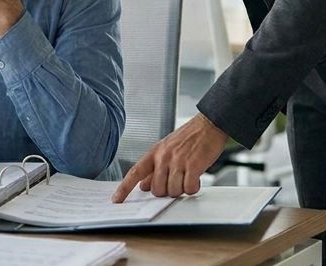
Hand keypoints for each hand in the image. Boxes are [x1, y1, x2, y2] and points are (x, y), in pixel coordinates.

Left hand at [112, 113, 227, 201]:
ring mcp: (178, 161)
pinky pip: (189, 188)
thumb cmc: (189, 137)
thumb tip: (144, 186)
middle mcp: (164, 157)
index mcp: (154, 152)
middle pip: (157, 190)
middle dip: (167, 191)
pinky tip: (196, 179)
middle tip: (177, 181)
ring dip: (182, 189)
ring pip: (173, 191)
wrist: (209, 124)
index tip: (116, 200)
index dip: (124, 188)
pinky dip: (193, 188)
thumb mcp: (166, 148)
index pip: (135, 173)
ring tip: (188, 176)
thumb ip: (154, 167)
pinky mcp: (193, 165)